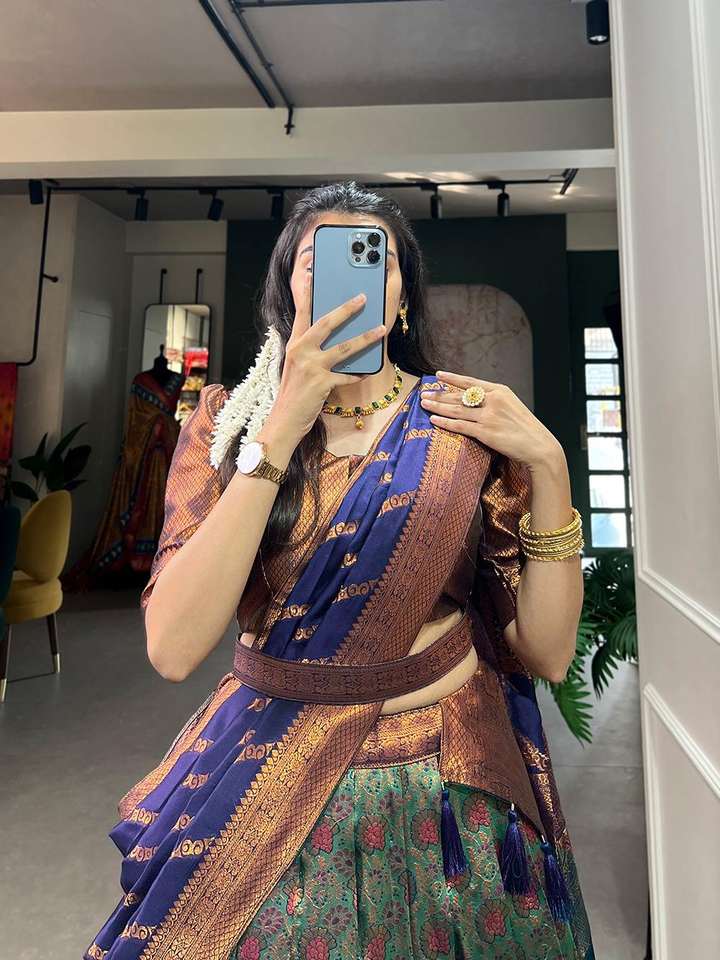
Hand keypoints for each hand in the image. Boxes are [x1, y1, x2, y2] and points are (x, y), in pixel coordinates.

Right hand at [270, 273, 385, 439]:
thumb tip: (334, 341)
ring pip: (345, 347)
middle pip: (327, 323)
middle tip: (363, 297)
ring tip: (381, 329)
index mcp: (294, 345)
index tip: (315, 277)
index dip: (309, 295)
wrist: (283, 422)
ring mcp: (311, 367)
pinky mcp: (322, 384)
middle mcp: (301, 351)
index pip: (303, 314)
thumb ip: (310, 352)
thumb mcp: (296, 368)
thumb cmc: (293, 395)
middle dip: (347, 309)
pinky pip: (348, 376)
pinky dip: (359, 374)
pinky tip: (368, 372)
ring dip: (366, 337)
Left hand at [419, 370, 562, 467]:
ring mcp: (489, 416)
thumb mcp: (512, 406)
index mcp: (500, 391)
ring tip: (424, 403)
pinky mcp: (485, 432)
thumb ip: (494, 400)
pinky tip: (433, 419)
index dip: (452, 378)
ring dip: (437, 406)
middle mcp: (493, 400)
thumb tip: (474, 400)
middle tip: (424, 393)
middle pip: (459, 395)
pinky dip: (445, 422)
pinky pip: (459, 426)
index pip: (470, 382)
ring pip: (456, 409)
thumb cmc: (525, 428)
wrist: (539, 446)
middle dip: (439, 394)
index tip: (438, 375)